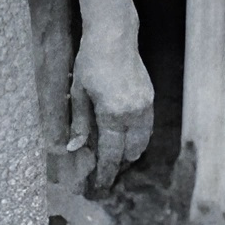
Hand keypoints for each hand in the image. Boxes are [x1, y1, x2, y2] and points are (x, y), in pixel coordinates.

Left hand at [69, 33, 152, 190]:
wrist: (115, 38)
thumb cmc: (89, 63)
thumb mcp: (77, 93)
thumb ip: (79, 123)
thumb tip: (74, 149)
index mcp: (113, 114)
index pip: (110, 153)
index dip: (105, 172)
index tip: (101, 186)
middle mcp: (133, 114)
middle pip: (130, 152)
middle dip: (119, 166)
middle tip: (106, 176)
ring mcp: (145, 107)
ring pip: (142, 142)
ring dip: (130, 154)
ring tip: (116, 161)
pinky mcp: (150, 100)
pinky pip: (146, 128)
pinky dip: (137, 139)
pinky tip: (126, 140)